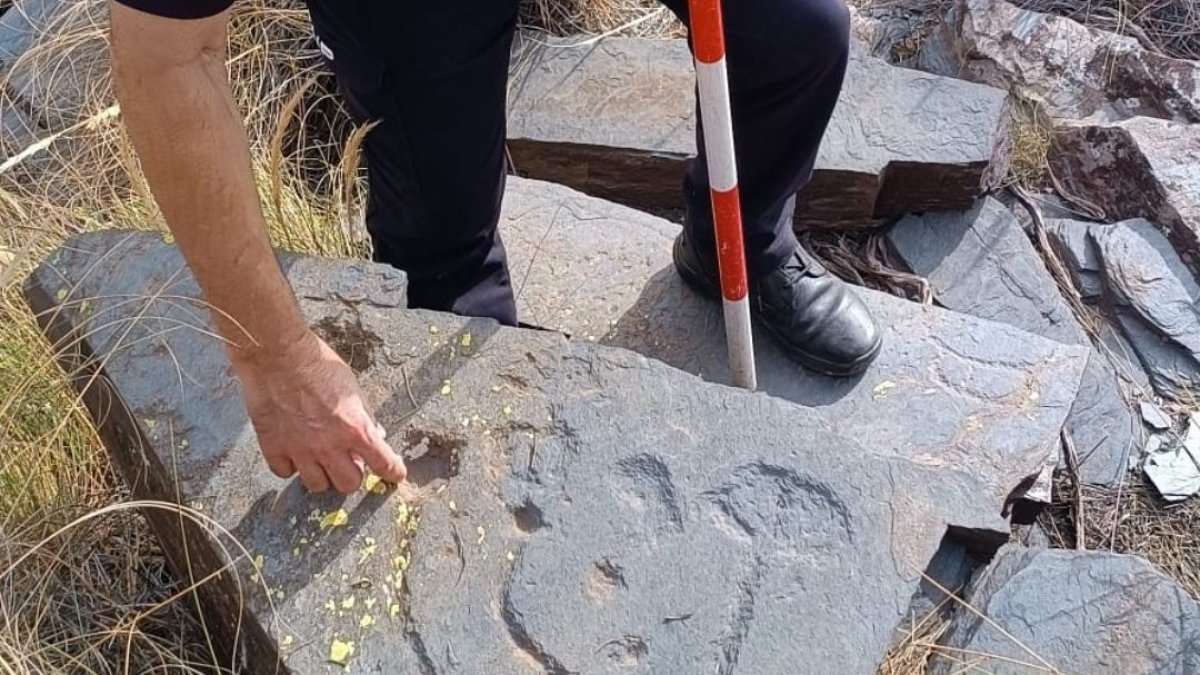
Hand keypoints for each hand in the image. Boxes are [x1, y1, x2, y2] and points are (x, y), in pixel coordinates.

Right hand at [232, 331, 405, 492]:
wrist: (279, 354)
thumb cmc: (317, 364)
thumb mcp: (353, 388)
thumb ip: (364, 415)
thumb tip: (375, 434)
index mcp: (355, 428)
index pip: (383, 464)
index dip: (392, 472)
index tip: (394, 474)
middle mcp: (329, 445)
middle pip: (348, 484)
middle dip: (353, 474)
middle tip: (349, 462)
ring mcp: (300, 449)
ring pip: (317, 485)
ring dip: (323, 475)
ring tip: (321, 459)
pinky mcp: (273, 446)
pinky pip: (285, 472)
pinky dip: (291, 466)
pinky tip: (294, 452)